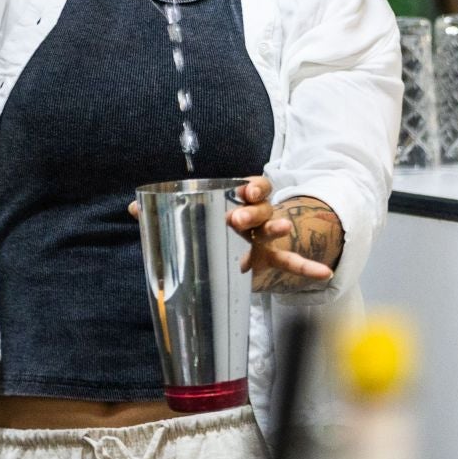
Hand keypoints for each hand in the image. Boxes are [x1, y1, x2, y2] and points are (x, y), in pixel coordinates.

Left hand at [127, 175, 334, 287]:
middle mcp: (260, 212)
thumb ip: (168, 212)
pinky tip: (324, 274)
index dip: (252, 186)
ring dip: (276, 229)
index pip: (254, 185)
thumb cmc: (217, 221)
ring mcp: (269, 235)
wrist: (243, 238)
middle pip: (261, 207)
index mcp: (243, 197)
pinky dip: (308, 268)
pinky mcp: (272, 257)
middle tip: (236, 218)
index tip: (245, 189)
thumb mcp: (197, 214)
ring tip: (279, 231)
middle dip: (252, 211)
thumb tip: (133, 207)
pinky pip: (292, 262)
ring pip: (276, 229)